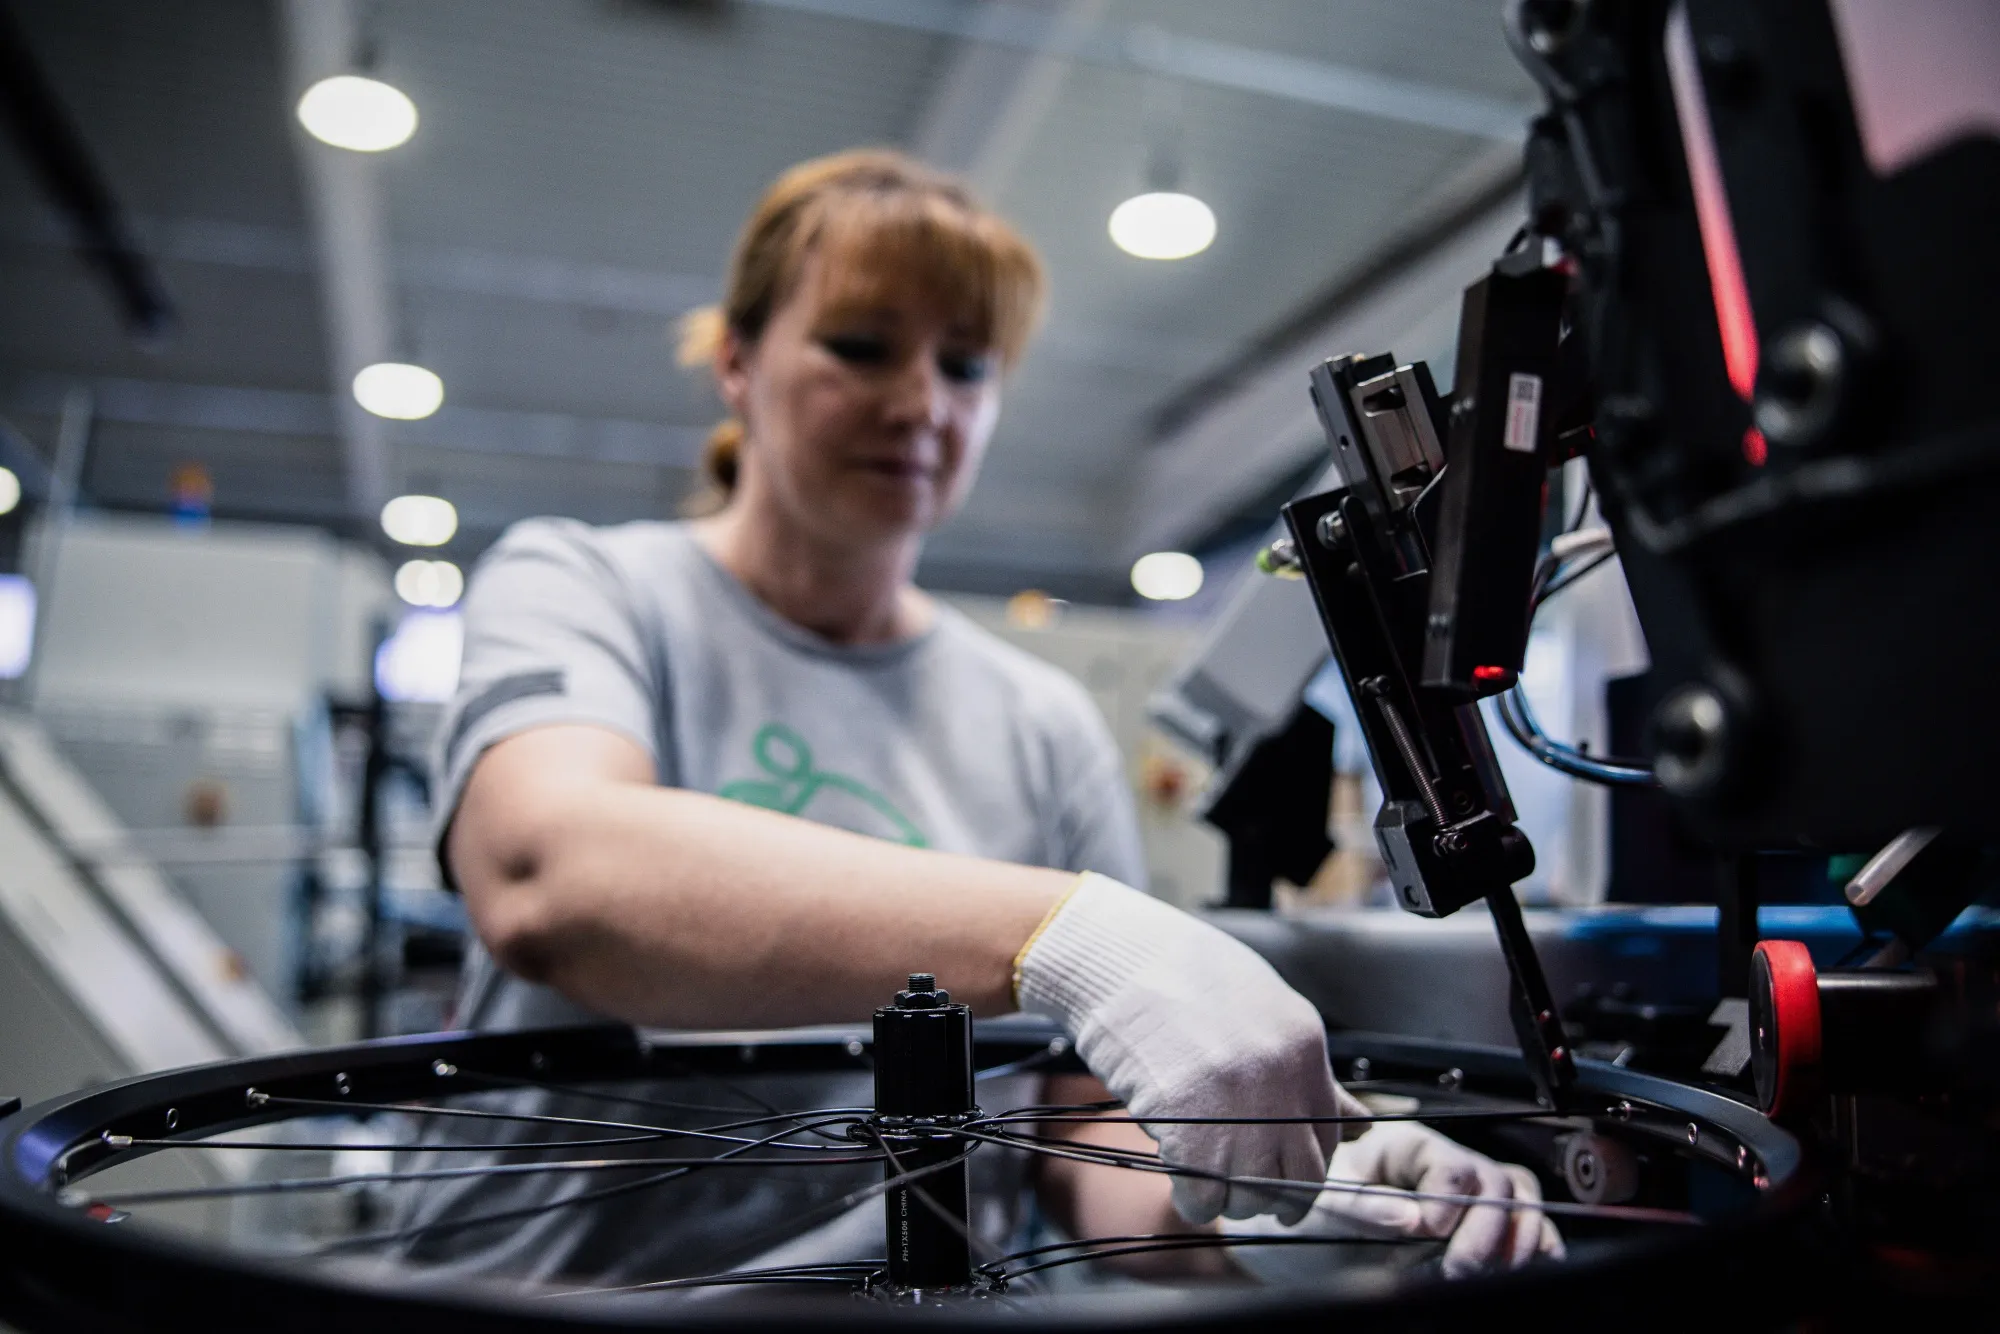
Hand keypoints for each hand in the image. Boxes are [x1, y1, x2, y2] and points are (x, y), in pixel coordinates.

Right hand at [1015, 873, 1364, 1223]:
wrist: (1120, 961)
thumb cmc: (1184, 979)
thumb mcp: (1264, 1012)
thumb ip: (1308, 1074)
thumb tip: (1360, 1125)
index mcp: (1304, 1049)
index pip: (1328, 1138)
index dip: (1302, 1164)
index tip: (1278, 1173)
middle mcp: (1281, 1083)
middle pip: (1300, 1178)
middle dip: (1275, 1197)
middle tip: (1244, 1190)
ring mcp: (1237, 1110)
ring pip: (1254, 1197)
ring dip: (1231, 1198)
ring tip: (1205, 1172)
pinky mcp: (1190, 1133)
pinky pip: (1204, 1201)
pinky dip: (1192, 1198)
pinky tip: (1177, 1168)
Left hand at [1226, 1120, 1564, 1279]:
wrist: (1300, 1244)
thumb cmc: (1309, 1211)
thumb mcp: (1323, 1203)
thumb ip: (1365, 1207)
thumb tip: (1415, 1219)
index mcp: (1409, 1148)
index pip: (1452, 1166)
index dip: (1449, 1198)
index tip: (1428, 1229)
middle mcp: (1447, 1171)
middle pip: (1499, 1185)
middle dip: (1486, 1230)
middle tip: (1458, 1269)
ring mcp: (1469, 1203)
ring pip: (1522, 1206)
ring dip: (1515, 1242)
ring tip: (1482, 1276)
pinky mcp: (1480, 1236)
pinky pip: (1527, 1234)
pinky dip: (1533, 1252)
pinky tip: (1517, 1275)